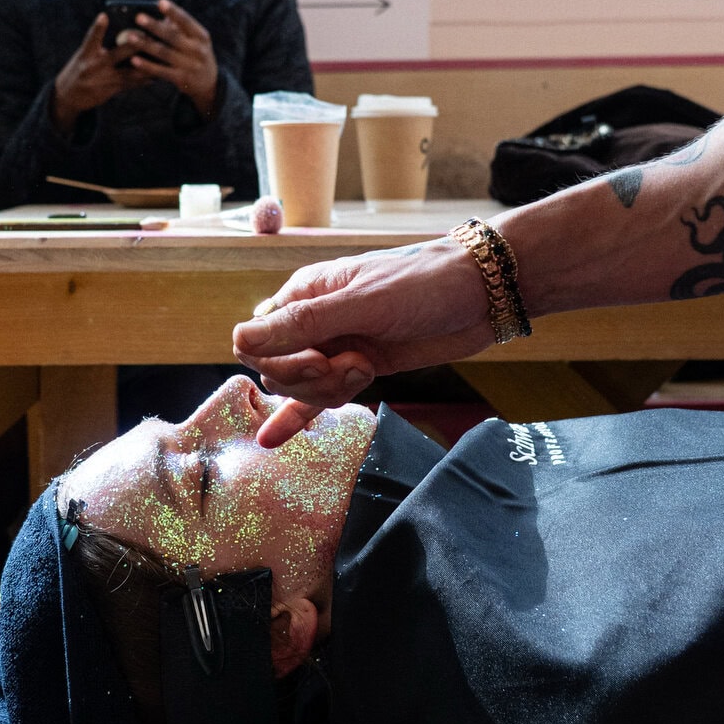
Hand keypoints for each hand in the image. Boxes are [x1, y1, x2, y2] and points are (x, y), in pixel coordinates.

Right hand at [51, 14, 149, 129]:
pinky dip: (143, 80)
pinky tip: (156, 76)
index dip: (98, 27)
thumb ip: (98, 44)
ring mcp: (103, 80)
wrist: (68, 96)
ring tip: (161, 58)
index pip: (91, 38)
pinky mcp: (110, 91)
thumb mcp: (84, 54)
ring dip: (146, 65)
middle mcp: (94, 66)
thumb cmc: (80, 68)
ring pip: (129, 72)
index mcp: (86, 53)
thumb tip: (118, 31)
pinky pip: (130, 85)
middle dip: (134, 46)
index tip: (103, 16)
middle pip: (118, 54)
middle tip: (149, 36)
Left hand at [125, 0, 219, 117]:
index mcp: (201, 36)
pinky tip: (134, 60)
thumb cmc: (196, 54)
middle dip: (155, 26)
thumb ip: (180, 25)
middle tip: (138, 17)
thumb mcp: (196, 39)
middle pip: (173, 36)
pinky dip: (147, 66)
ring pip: (164, 53)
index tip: (160, 1)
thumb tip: (160, 5)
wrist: (209, 83)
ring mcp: (190, 66)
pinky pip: (161, 71)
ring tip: (130, 37)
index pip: (186, 21)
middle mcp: (197, 50)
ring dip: (146, 44)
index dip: (173, 11)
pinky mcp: (181, 79)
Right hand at [231, 236, 494, 444]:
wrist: (482, 294)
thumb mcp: (364, 302)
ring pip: (302, 390)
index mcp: (304, 294)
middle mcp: (313, 322)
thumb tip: (241, 340)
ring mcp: (336, 348)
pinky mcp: (359, 370)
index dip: (280, 361)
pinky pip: (317, 400)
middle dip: (309, 379)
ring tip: (368, 369)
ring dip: (330, 391)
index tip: (321, 359)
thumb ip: (305, 324)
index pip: (254, 340)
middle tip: (356, 364)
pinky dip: (295, 419)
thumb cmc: (425, 282)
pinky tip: (271, 441)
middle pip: (275, 370)